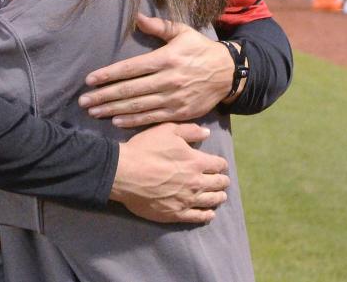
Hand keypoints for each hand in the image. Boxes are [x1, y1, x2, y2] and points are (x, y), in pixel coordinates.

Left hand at [78, 14, 233, 127]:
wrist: (228, 73)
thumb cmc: (200, 49)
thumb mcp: (182, 32)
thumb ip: (159, 26)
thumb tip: (136, 16)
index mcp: (166, 59)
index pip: (131, 68)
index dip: (109, 74)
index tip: (90, 80)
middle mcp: (168, 80)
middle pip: (129, 90)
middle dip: (104, 96)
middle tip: (84, 101)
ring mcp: (173, 98)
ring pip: (137, 106)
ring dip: (113, 109)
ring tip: (94, 111)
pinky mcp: (179, 112)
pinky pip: (152, 118)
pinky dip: (133, 121)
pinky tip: (116, 121)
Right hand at [109, 123, 229, 223]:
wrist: (124, 173)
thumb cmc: (145, 149)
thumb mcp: (167, 130)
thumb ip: (190, 131)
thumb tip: (207, 133)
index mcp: (196, 161)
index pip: (218, 164)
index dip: (220, 163)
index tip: (219, 164)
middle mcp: (196, 182)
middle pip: (218, 183)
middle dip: (222, 180)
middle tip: (222, 181)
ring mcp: (187, 200)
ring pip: (211, 201)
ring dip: (218, 197)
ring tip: (221, 196)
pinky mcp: (176, 213)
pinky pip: (198, 216)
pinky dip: (207, 215)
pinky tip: (210, 214)